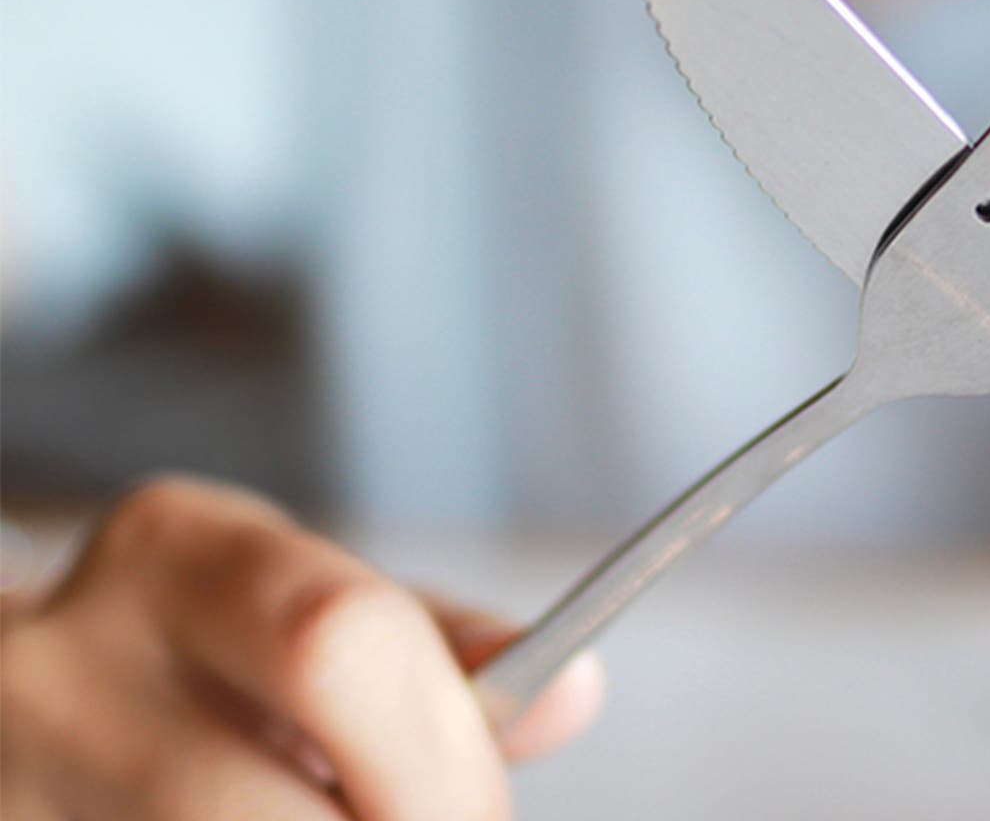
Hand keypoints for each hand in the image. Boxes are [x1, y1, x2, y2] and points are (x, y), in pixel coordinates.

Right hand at [0, 476, 603, 820]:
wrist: (8, 697)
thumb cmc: (195, 651)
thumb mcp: (302, 604)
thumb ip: (436, 656)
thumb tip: (577, 692)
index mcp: (176, 551)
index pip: (341, 644)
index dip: (441, 760)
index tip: (484, 812)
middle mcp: (66, 661)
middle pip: (273, 809)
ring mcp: (18, 784)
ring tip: (346, 814)